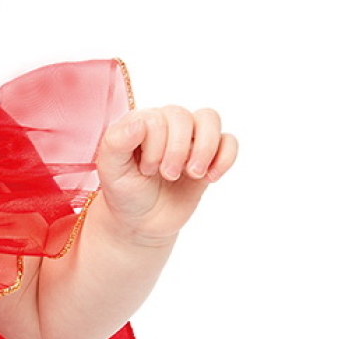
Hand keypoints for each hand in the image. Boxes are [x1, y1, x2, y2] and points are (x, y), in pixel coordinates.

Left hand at [95, 106, 237, 241]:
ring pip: (210, 119)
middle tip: (167, 175)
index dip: (155, 145)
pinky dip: (225, 157)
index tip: (146, 170)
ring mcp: (190, 140)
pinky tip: (210, 178)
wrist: (141, 222)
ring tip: (193, 174)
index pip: (158, 118)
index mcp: (142, 123)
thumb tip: (138, 123)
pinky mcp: (209, 157)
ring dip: (204, 147)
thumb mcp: (110, 171)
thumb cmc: (124, 193)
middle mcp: (167, 125)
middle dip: (177, 149)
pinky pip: (229, 142)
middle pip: (184, 116)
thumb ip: (116, 143)